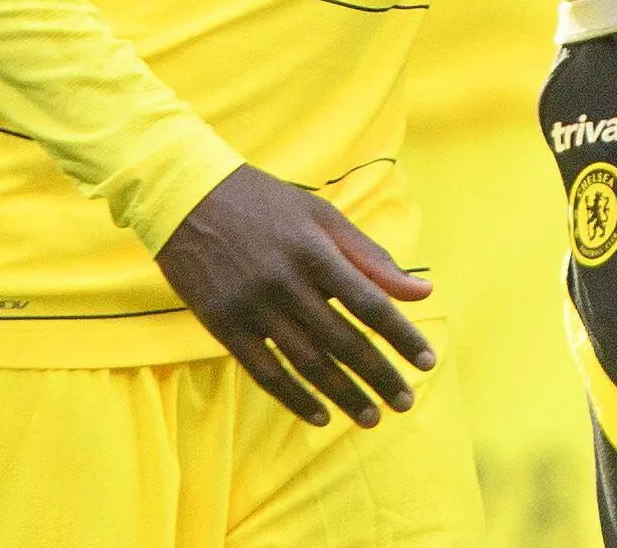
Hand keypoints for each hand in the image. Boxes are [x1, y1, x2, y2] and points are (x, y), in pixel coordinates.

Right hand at [155, 164, 435, 428]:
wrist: (189, 198)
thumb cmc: (266, 203)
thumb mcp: (321, 215)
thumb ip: (370, 256)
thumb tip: (421, 291)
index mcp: (314, 249)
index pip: (369, 302)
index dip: (401, 335)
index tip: (427, 361)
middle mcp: (286, 280)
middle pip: (342, 340)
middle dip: (379, 375)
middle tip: (405, 403)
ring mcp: (253, 306)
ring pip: (308, 363)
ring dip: (343, 394)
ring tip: (371, 417)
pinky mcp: (224, 325)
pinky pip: (266, 373)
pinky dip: (295, 399)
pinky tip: (320, 415)